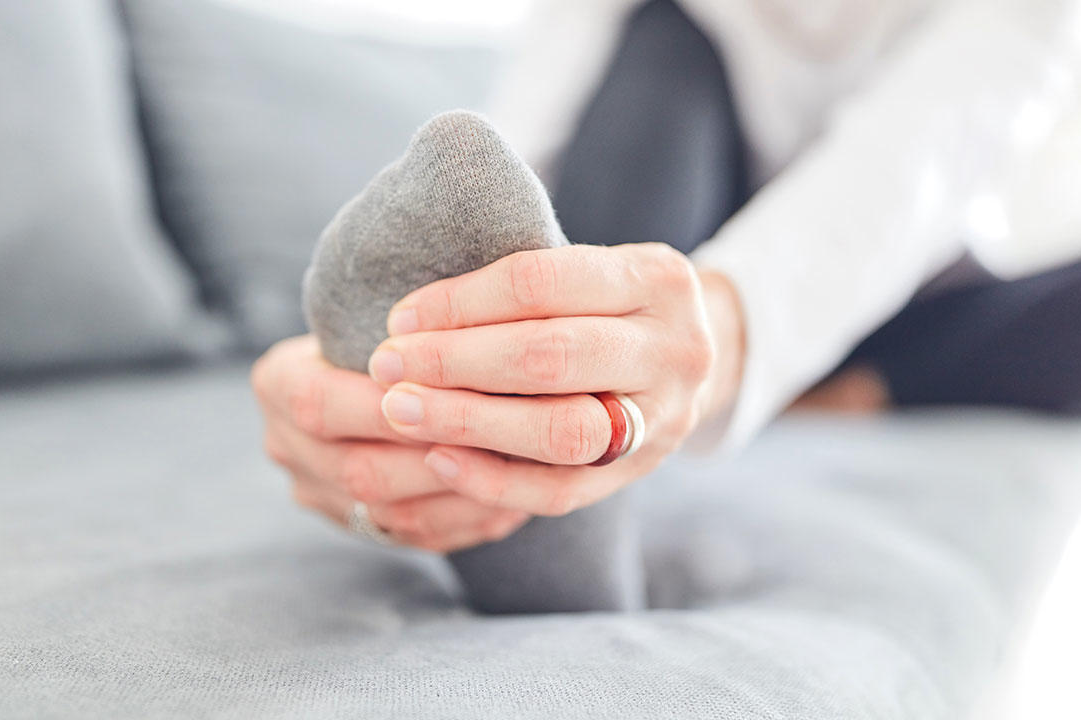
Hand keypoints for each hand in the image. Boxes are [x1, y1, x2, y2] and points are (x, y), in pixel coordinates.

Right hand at [251, 335, 529, 551]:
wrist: (369, 368)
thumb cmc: (392, 329)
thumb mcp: (379, 314)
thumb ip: (407, 332)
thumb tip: (467, 337)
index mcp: (277, 384)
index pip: (321, 405)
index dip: (387, 406)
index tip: (456, 393)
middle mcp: (287, 447)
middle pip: (358, 472)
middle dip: (436, 455)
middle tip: (502, 439)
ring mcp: (321, 495)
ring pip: (393, 515)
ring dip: (462, 494)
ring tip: (519, 472)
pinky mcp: (360, 527)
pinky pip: (420, 538)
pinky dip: (471, 520)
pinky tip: (514, 500)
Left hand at [365, 242, 744, 516]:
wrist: (692, 359)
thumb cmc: (611, 306)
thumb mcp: (592, 271)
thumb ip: (526, 287)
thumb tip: (412, 318)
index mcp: (656, 277)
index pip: (541, 283)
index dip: (461, 302)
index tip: (401, 318)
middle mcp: (674, 348)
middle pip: (551, 356)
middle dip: (455, 362)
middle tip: (388, 365)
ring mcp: (665, 417)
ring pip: (561, 429)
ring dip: (467, 421)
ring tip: (400, 410)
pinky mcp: (641, 470)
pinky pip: (562, 490)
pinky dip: (494, 479)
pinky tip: (439, 460)